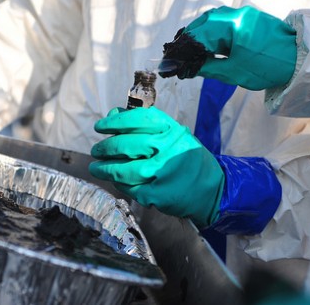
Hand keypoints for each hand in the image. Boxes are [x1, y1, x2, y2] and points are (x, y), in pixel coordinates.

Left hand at [89, 106, 223, 227]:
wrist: (212, 189)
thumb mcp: (173, 134)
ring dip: (104, 168)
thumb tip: (113, 115)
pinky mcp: (158, 194)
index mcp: (172, 130)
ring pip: (123, 169)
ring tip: (96, 167)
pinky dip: (118, 183)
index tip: (100, 126)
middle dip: (105, 148)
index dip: (114, 122)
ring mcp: (162, 173)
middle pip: (126, 145)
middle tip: (96, 150)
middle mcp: (168, 149)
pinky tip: (114, 180)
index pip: (136, 119)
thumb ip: (145, 125)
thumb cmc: (187, 158)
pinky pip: (129, 187)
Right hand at [161, 6, 296, 89]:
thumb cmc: (267, 67)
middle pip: (202, 24)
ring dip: (197, 35)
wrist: (300, 59)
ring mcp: (243, 13)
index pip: (198, 36)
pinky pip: (222, 21)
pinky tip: (204, 43)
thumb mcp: (233, 72)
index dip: (181, 50)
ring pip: (211, 21)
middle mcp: (235, 14)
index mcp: (232, 25)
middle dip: (187, 40)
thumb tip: (184, 67)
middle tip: (175, 56)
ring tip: (187, 51)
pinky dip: (210, 32)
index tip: (169, 62)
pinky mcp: (248, 17)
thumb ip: (206, 67)